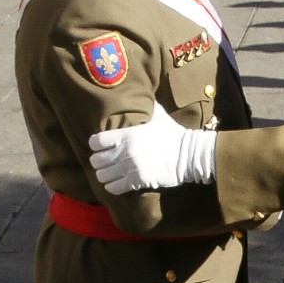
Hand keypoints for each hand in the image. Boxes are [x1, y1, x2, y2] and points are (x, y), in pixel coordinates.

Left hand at [87, 102, 216, 195]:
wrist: (189, 155)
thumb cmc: (173, 134)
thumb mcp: (158, 115)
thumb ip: (144, 107)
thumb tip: (138, 94)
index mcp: (127, 134)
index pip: (97, 141)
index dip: (95, 144)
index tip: (98, 146)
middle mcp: (126, 151)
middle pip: (97, 160)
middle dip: (98, 160)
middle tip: (103, 160)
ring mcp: (131, 167)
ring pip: (103, 175)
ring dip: (104, 174)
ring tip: (108, 172)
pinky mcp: (138, 181)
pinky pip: (115, 187)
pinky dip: (112, 186)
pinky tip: (115, 183)